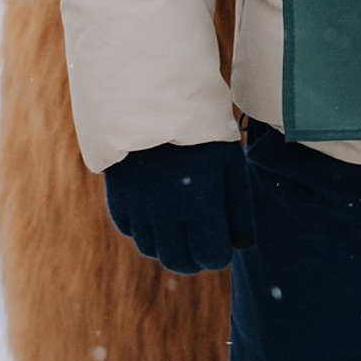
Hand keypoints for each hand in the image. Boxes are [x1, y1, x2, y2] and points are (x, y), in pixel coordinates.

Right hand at [103, 139, 254, 273]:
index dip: (219, 254)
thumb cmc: (202, 130)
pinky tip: (160, 212)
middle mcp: (164, 213)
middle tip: (204, 244)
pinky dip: (147, 230)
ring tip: (184, 225)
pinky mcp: (118, 200)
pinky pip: (132, 231)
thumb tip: (242, 246)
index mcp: (198, 202)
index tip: (223, 243)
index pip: (210, 255)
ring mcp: (138, 208)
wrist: (154, 99)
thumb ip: (239, 207)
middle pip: (178, 261)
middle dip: (194, 259)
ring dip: (169, 246)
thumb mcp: (230, 161)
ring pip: (152, 250)